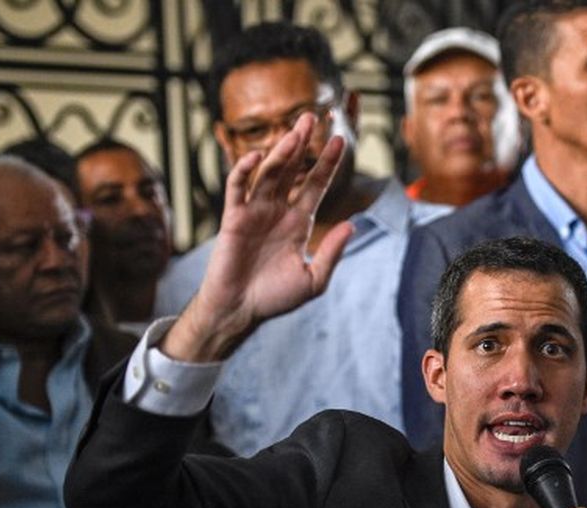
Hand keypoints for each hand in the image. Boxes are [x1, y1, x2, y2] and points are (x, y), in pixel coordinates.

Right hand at [165, 114, 354, 361]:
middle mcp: (277, 211)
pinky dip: (244, 171)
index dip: (327, 164)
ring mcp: (254, 212)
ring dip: (280, 152)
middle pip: (292, 170)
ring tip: (294, 132)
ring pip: (268, 173)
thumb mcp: (313, 279)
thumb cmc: (275, 297)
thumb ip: (331, 252)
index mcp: (298, 222)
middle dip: (301, 144)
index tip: (339, 140)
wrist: (241, 310)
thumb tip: (352, 225)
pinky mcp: (233, 218)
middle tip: (311, 117)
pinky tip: (257, 157)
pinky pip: (238, 188)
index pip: (315, 185)